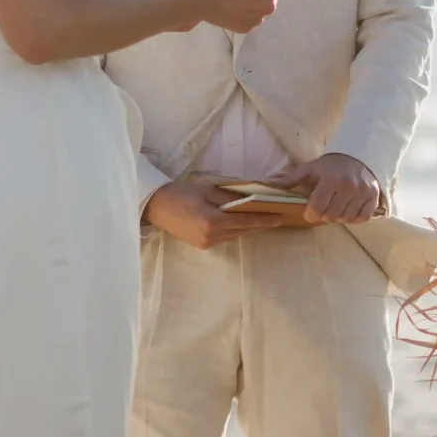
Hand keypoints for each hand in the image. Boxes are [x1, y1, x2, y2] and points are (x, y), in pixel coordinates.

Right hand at [145, 177, 286, 249]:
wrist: (156, 206)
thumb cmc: (181, 194)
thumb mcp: (208, 190)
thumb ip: (230, 198)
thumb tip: (250, 202)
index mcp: (213, 222)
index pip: (247, 222)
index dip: (265, 220)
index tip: (280, 217)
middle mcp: (212, 236)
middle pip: (242, 231)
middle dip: (258, 224)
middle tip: (275, 216)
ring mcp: (206, 243)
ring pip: (234, 235)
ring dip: (247, 228)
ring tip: (260, 218)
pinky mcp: (202, 245)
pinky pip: (224, 238)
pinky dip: (234, 230)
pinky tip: (239, 223)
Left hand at [268, 152, 382, 224]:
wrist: (360, 156)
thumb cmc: (331, 165)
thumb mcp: (311, 169)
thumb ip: (291, 180)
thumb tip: (269, 185)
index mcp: (330, 179)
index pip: (317, 208)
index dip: (311, 214)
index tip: (310, 212)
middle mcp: (348, 187)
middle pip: (331, 216)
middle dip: (324, 216)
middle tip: (324, 209)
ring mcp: (363, 193)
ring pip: (346, 218)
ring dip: (339, 217)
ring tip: (336, 208)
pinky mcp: (374, 197)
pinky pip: (363, 218)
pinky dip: (355, 218)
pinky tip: (349, 210)